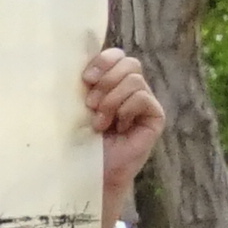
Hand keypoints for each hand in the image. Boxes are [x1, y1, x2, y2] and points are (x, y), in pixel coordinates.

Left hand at [78, 46, 161, 213]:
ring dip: (111, 99)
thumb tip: (72, 58)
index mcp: (110, 82)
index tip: (85, 79)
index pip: (115, 55)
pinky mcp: (155, 116)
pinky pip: (142, 97)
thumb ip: (82, 84)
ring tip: (99, 121)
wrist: (88, 171)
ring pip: (134, 79)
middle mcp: (130, 89)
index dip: (103, 61)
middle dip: (106, 80)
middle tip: (90, 103)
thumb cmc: (76, 140)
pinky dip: (124, 109)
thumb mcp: (74, 107)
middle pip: (129, 62)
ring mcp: (145, 102)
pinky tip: (116, 127)